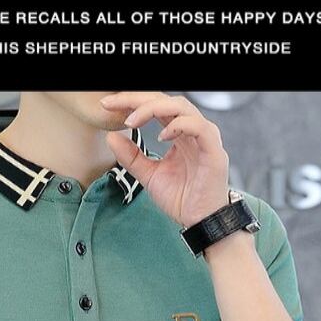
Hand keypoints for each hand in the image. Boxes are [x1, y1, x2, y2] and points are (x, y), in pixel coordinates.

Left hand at [100, 91, 229, 226]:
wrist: (199, 221)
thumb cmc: (182, 198)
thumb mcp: (148, 175)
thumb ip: (131, 157)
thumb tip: (111, 136)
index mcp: (178, 133)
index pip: (154, 107)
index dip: (130, 102)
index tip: (106, 105)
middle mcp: (192, 130)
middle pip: (165, 100)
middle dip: (137, 99)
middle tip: (113, 104)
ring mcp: (204, 138)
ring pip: (180, 107)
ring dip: (153, 108)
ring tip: (132, 121)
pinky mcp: (213, 150)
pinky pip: (198, 127)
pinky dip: (178, 126)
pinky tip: (161, 136)